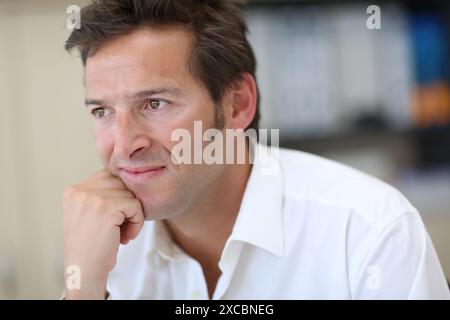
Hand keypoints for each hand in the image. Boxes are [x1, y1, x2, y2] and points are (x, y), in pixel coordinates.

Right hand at [63, 169, 143, 298]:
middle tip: (121, 227)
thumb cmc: (93, 245)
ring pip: (130, 193)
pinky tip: (126, 237)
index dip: (119, 196)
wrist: (85, 271)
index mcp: (73, 191)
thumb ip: (102, 194)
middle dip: (127, 204)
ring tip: (122, 233)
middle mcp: (79, 191)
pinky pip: (135, 205)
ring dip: (133, 214)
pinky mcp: (106, 208)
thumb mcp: (89, 214)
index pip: (108, 177)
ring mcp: (91, 198)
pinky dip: (137, 222)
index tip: (115, 218)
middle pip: (120, 182)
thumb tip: (129, 175)